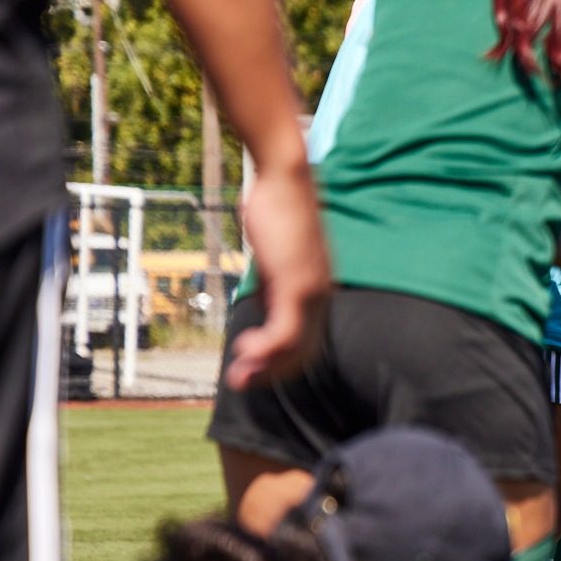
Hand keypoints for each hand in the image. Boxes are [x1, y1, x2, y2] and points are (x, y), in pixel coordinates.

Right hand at [226, 161, 330, 388]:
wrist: (286, 177)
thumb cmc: (278, 207)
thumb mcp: (277, 253)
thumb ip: (277, 278)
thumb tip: (269, 291)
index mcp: (317, 290)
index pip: (307, 341)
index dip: (280, 362)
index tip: (252, 368)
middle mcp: (321, 295)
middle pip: (304, 352)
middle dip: (271, 373)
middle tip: (240, 383)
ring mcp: (312, 291)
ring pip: (296, 348)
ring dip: (265, 368)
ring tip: (238, 378)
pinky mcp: (298, 283)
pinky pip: (287, 331)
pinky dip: (267, 349)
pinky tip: (246, 352)